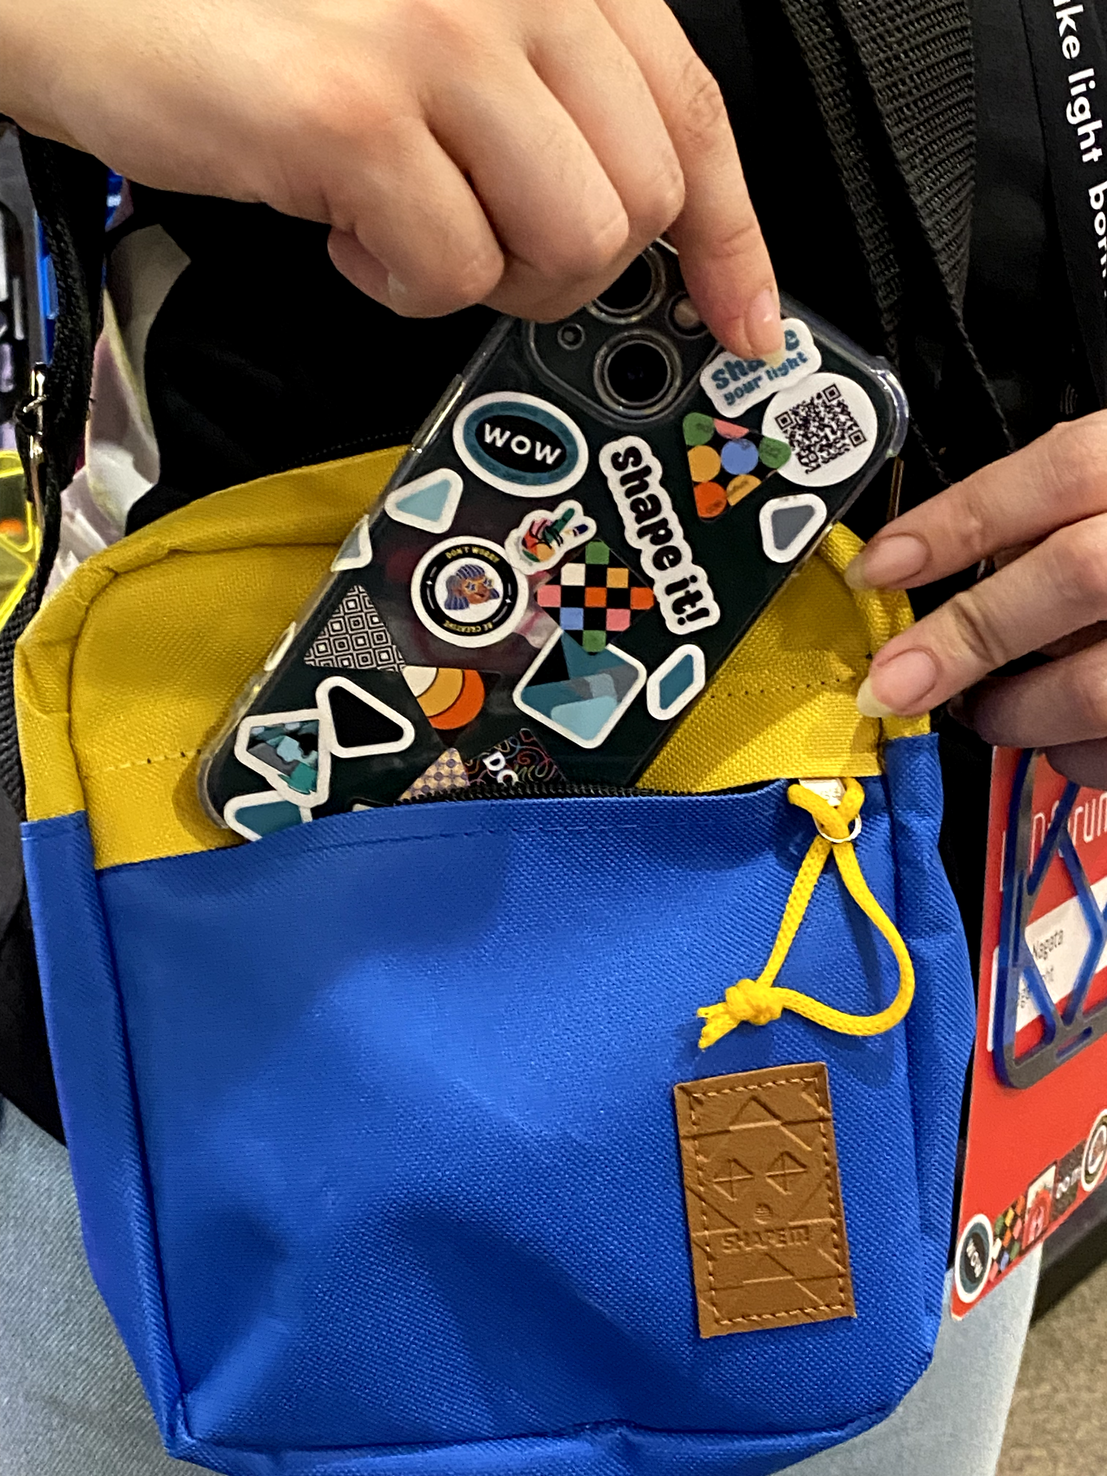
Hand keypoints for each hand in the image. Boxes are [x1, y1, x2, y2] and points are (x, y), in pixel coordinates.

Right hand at [2, 0, 781, 354]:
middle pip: (640, 202)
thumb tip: (632, 229)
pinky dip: (399, 285)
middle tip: (488, 247)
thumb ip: (547, 105)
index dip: (733, 242)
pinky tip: (345, 231)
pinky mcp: (356, 114)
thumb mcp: (442, 31)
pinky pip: (450, 271)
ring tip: (409, 231)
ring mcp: (439, 40)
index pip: (696, 117)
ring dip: (491, 277)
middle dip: (571, 265)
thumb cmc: (269, 19)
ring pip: (567, 245)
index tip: (747, 321)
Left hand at [846, 413, 1106, 787]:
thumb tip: (940, 565)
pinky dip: (1074, 754)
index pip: (1061, 472)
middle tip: (894, 681)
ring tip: (985, 710)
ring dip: (1016, 712)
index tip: (879, 566)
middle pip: (1077, 575)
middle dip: (968, 636)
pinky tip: (1059, 736)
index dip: (958, 522)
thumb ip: (1054, 512)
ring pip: (1100, 685)